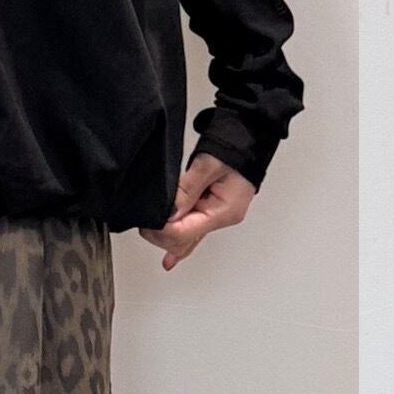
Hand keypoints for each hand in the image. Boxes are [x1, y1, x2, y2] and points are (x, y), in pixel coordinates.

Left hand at [139, 153, 256, 271]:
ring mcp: (218, 215)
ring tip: (150, 226)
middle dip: (161, 234)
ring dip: (167, 234)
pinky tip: (170, 258)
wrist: (249, 135)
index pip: (186, 233)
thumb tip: (168, 214)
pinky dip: (179, 238)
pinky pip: (193, 230)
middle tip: (144, 221)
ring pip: (187, 238)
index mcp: (225, 210)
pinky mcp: (213, 209)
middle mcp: (223, 217)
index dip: (163, 230)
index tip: (148, 221)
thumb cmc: (234, 147)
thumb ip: (186, 191)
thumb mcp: (206, 165)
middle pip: (184, 241)